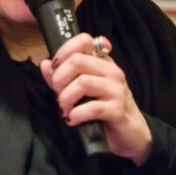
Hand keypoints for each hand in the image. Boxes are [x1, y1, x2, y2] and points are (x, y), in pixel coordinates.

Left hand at [40, 33, 152, 165]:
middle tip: (58, 94)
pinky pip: (92, 107)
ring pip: (83, 82)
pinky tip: (73, 119)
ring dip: (66, 98)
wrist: (129, 133)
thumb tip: (45, 64)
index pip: (84, 40)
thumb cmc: (105, 110)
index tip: (55, 68)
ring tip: (65, 110)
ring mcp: (117, 90)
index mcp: (103, 63)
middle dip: (60, 79)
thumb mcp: (82, 91)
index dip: (63, 51)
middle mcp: (112, 72)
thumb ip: (63, 77)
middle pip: (78, 61)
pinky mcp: (117, 109)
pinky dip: (76, 114)